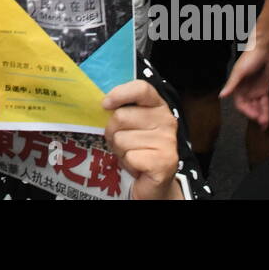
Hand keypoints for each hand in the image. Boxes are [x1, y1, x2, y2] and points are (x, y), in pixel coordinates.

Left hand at [102, 80, 180, 199]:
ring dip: (120, 150)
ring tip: (131, 154)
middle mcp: (166, 121)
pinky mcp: (164, 162)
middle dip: (113, 132)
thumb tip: (101, 103)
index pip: (141, 88)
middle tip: (123, 142)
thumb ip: (121, 109)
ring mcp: (167, 141)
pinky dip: (127, 163)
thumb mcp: (130, 124)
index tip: (105, 104)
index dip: (120, 93)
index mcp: (158, 106)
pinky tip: (137, 166)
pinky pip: (129, 156)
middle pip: (121, 116)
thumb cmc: (137, 148)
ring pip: (121, 139)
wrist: (154, 181)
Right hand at [221, 43, 268, 129]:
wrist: (265, 49)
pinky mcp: (265, 88)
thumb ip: (232, 84)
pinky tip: (267, 117)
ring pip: (258, 106)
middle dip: (254, 115)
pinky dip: (267, 110)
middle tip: (260, 122)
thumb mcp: (239, 71)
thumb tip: (222, 94)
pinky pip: (265, 102)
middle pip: (250, 107)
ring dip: (261, 115)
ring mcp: (256, 89)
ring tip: (265, 124)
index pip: (241, 104)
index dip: (246, 111)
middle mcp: (247, 89)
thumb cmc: (250, 56)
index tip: (253, 117)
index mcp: (238, 87)